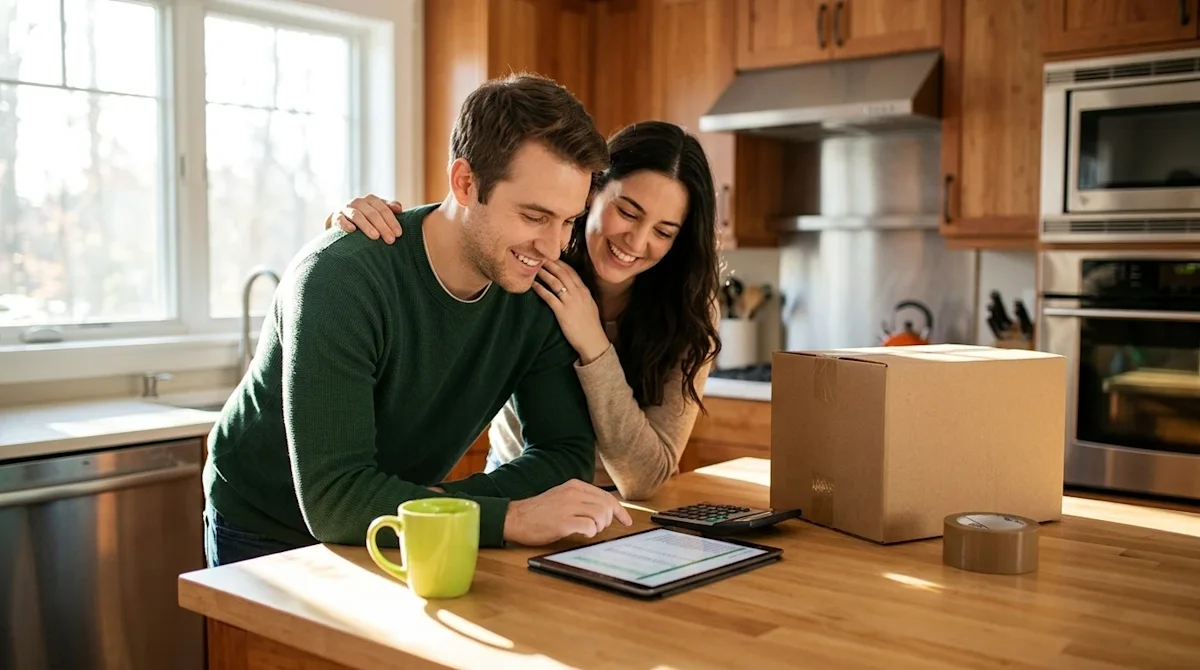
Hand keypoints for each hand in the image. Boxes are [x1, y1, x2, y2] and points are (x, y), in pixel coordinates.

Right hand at [328, 194, 403, 243]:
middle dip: (383, 227)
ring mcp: (346, 208)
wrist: (341, 218)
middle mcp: (358, 202)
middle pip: (372, 213)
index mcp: (371, 199)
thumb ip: (389, 208)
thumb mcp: (377, 210)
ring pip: (357, 215)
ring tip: (375, 237)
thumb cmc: (365, 216)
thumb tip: (399, 208)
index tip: (398, 234)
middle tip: (390, 240)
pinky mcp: (335, 216)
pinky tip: (352, 230)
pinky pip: (340, 219)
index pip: (383, 209)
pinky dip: (345, 224)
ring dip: (367, 226)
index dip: (392, 221)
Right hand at [503, 479, 633, 545]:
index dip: (620, 511)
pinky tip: (581, 534)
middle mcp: (573, 493)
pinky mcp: (563, 522)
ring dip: (598, 528)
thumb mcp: (562, 497)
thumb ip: (581, 500)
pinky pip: (589, 528)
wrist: (515, 518)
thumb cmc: (538, 511)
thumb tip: (604, 510)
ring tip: (587, 530)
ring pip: (601, 516)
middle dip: (608, 521)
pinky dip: (590, 533)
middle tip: (597, 528)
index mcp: (575, 486)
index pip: (606, 496)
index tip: (627, 521)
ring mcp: (568, 507)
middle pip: (607, 507)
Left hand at [532, 260, 609, 364]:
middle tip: (540, 257)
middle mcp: (578, 293)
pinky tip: (533, 285)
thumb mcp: (590, 306)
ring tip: (535, 268)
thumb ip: (582, 295)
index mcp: (584, 291)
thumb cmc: (591, 326)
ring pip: (555, 282)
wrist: (593, 341)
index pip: (571, 272)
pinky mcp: (562, 312)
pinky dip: (540, 289)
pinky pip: (549, 297)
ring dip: (544, 273)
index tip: (551, 257)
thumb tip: (574, 288)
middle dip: (550, 263)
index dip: (560, 263)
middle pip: (562, 273)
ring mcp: (570, 302)